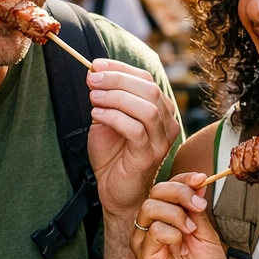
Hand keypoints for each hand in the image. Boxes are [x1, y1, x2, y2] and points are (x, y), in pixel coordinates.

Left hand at [85, 59, 180, 216]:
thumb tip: (94, 73)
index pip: (146, 79)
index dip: (120, 69)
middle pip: (148, 89)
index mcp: (160, 110)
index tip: (95, 66)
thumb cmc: (113, 157)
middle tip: (91, 80)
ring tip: (93, 98)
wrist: (115, 192)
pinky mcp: (149, 155)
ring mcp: (161, 140)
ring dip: (115, 97)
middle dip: (116, 80)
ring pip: (145, 108)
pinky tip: (97, 115)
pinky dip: (114, 117)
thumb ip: (106, 98)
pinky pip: (135, 129)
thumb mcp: (108, 119)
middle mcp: (167, 123)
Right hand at [130, 172, 228, 258]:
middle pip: (156, 191)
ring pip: (150, 207)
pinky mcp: (143, 255)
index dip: (183, 178)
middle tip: (198, 207)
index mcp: (171, 217)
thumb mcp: (207, 234)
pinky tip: (180, 247)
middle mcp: (156, 225)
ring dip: (176, 215)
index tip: (201, 178)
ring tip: (190, 232)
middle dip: (180, 192)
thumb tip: (198, 182)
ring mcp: (147, 239)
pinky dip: (171, 234)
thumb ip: (198, 210)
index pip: (169, 186)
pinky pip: (152, 230)